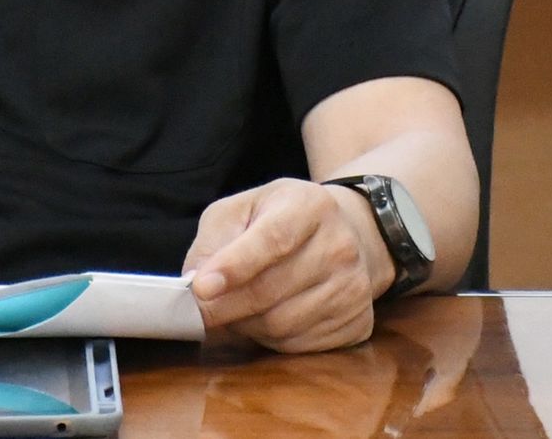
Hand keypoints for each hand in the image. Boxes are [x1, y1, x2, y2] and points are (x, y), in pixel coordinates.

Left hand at [182, 179, 392, 353]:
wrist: (347, 235)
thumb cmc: (282, 220)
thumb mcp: (243, 209)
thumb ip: (214, 239)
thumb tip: (195, 282)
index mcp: (309, 205)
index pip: (272, 239)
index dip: (234, 266)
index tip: (201, 288)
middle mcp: (340, 245)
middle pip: (271, 289)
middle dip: (225, 306)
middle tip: (200, 309)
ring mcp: (353, 287)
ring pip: (281, 324)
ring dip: (246, 324)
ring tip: (239, 307)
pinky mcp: (357, 322)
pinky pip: (298, 346)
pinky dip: (271, 340)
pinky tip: (268, 317)